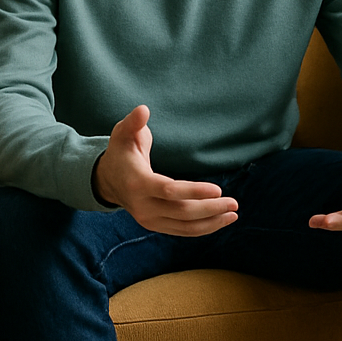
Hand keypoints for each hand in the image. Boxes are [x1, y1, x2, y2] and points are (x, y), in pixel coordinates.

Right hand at [92, 105, 236, 235]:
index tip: (219, 190)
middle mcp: (142, 206)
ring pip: (184, 226)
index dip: (194, 191)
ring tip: (232, 215)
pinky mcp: (155, 226)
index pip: (169, 191)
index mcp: (137, 183)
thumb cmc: (121, 152)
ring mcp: (148, 219)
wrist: (107, 180)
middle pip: (181, 212)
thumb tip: (144, 109)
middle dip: (210, 209)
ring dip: (211, 222)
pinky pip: (182, 231)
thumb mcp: (122, 133)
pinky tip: (219, 221)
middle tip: (233, 203)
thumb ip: (134, 122)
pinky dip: (203, 228)